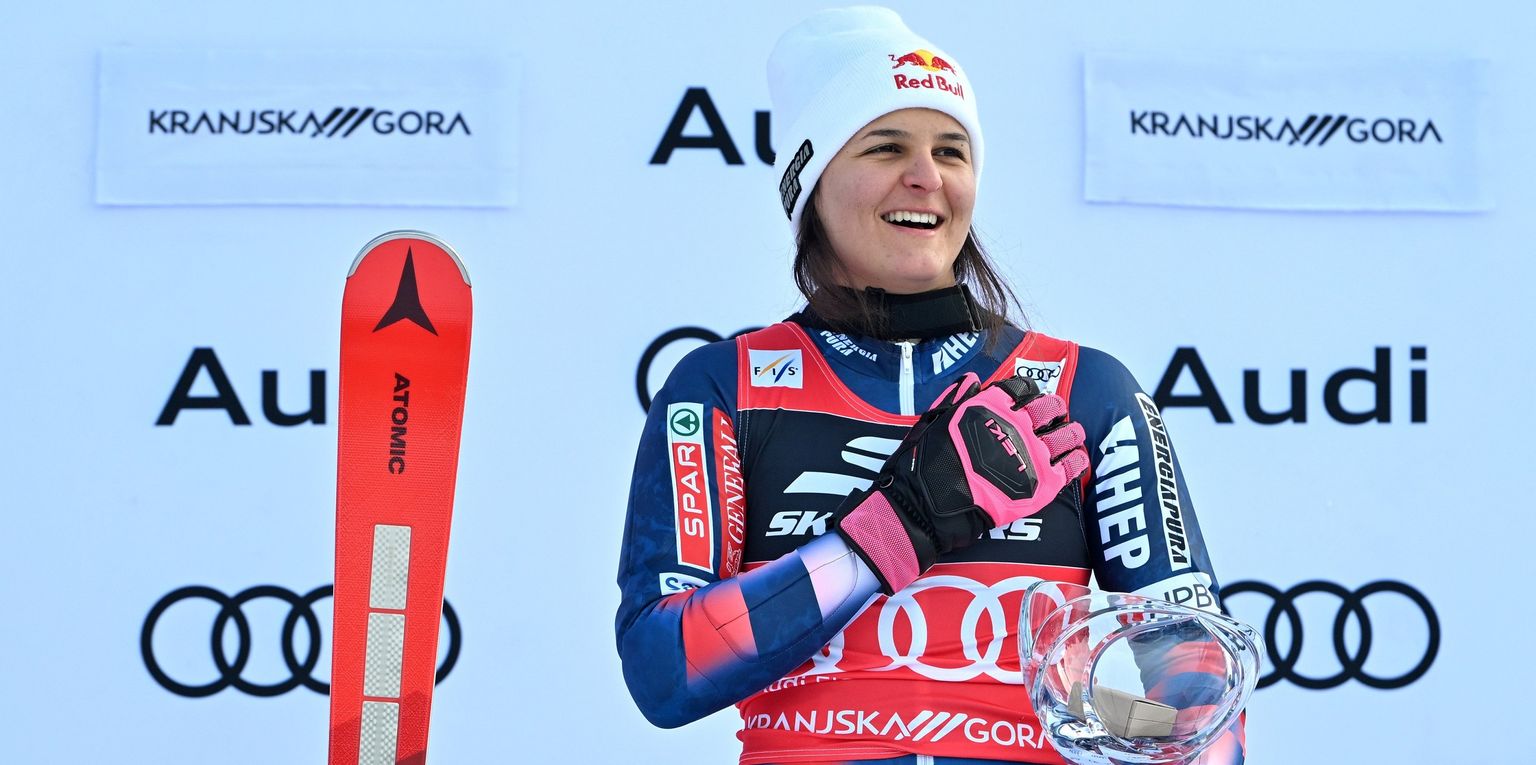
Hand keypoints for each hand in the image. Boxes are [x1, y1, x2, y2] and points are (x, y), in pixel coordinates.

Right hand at [836, 374, 1088, 593]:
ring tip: (1073, 436)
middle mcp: (1016, 424)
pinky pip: (1071, 467)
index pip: (1023, 388)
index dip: (1030, 393)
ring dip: (1072, 433)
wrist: (929, 505)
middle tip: (1056, 417)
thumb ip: (958, 397)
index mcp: (991, 404)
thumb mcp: (935, 418)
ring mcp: (1031, 454)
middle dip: (1055, 410)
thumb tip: (974, 380)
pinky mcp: (1042, 484)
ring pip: (1067, 435)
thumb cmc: (926, 462)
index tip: (1032, 400)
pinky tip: (1077, 459)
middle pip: (1051, 408)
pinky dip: (1077, 460)